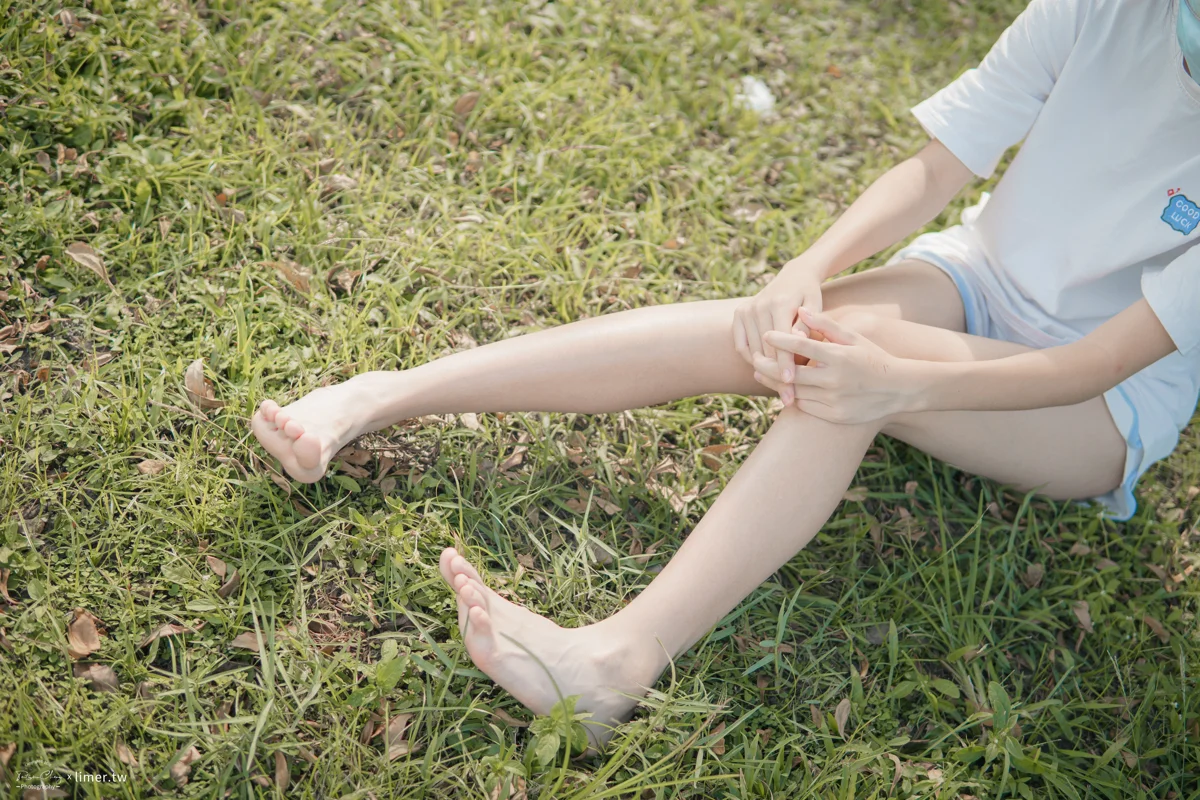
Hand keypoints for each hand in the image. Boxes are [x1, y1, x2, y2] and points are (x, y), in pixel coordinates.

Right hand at [732, 262, 824, 404]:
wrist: (794, 276)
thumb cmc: (809, 295)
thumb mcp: (815, 306)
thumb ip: (807, 325)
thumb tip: (798, 343)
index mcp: (779, 303)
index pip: (782, 341)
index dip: (786, 364)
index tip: (790, 385)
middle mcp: (759, 306)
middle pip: (766, 349)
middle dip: (776, 375)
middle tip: (788, 397)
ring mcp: (746, 309)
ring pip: (753, 350)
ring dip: (764, 372)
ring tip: (779, 390)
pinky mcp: (739, 314)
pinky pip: (741, 345)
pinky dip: (751, 360)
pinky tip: (765, 372)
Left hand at [753, 308, 916, 424]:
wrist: (900, 389)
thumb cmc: (873, 358)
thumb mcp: (853, 337)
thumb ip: (825, 324)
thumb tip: (800, 310)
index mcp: (839, 356)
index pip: (803, 346)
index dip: (781, 340)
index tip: (767, 335)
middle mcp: (835, 380)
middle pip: (791, 373)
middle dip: (767, 365)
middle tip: (753, 358)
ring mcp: (834, 400)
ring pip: (794, 392)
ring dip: (775, 382)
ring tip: (759, 373)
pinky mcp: (834, 416)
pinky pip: (805, 407)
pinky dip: (792, 397)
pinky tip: (782, 388)